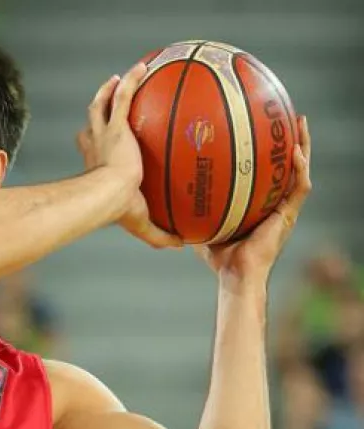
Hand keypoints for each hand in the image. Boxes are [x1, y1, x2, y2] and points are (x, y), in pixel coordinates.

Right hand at [77, 65, 182, 248]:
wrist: (107, 196)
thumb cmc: (118, 210)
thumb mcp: (142, 224)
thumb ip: (161, 234)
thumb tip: (182, 244)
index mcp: (97, 164)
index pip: (91, 147)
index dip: (92, 141)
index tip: (98, 137)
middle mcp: (95, 145)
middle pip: (92, 122)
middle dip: (98, 110)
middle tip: (107, 101)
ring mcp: (104, 134)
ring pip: (102, 104)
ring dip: (109, 90)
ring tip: (120, 77)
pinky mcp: (116, 127)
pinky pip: (123, 97)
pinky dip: (129, 81)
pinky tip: (141, 67)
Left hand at [195, 116, 312, 283]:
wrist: (235, 275)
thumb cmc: (218, 256)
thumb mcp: (201, 223)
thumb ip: (189, 207)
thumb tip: (164, 191)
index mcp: (259, 201)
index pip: (265, 169)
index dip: (266, 148)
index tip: (261, 125)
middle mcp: (274, 201)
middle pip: (285, 163)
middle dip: (288, 138)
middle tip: (286, 114)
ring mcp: (284, 208)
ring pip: (299, 170)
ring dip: (303, 146)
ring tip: (300, 123)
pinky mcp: (289, 216)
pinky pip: (299, 188)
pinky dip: (300, 169)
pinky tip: (296, 152)